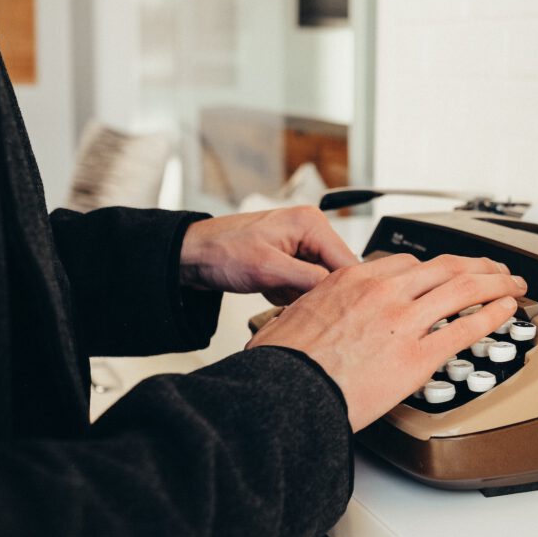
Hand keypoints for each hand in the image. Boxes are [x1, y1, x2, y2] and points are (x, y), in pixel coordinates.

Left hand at [180, 206, 358, 303]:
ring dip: (301, 295)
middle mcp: (311, 231)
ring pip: (320, 282)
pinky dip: (289, 294)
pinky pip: (304, 285)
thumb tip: (339, 292)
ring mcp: (301, 246)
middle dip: (317, 292)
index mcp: (311, 223)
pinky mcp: (290, 260)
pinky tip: (270, 290)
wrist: (190, 255)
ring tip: (274, 292)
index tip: (338, 313)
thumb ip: (309, 280)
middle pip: (336, 273)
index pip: (347, 261)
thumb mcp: (267, 269)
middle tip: (292, 300)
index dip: (345, 289)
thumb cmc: (221, 252)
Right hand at [246, 253, 526, 431]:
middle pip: (445, 267)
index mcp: (354, 279)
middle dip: (477, 266)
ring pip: (463, 289)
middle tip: (495, 270)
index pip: (408, 264)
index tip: (447, 274)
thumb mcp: (293, 317)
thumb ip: (316, 309)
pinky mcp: (418, 357)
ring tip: (512, 284)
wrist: (285, 393)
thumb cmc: (284, 364)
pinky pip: (466, 329)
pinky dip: (492, 316)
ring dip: (495, 283)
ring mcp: (404, 322)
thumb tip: (307, 318)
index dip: (437, 269)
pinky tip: (506, 312)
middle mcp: (384, 292)